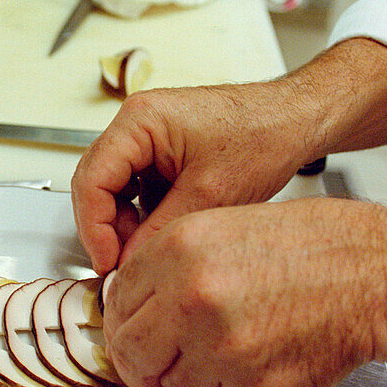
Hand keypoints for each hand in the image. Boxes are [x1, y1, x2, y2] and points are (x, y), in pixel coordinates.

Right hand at [72, 38, 386, 276]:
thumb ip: (161, 232)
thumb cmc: (264, 135)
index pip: (89, 180)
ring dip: (126, 225)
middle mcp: (136, 124)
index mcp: (139, 121)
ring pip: (113, 191)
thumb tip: (129, 267)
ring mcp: (147, 138)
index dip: (93, 229)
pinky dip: (144, 216)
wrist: (297, 120)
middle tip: (123, 267)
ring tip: (151, 250)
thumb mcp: (210, 195)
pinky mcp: (161, 152)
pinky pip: (136, 189)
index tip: (107, 263)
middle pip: (95, 185)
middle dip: (107, 230)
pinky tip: (166, 232)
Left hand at [102, 197, 386, 386]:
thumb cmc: (307, 247)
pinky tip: (254, 356)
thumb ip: (165, 264)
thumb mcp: (219, 227)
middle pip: (130, 354)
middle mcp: (193, 300)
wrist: (369, 274)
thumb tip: (128, 301)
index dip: (119, 322)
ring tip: (226, 345)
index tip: (128, 330)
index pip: (114, 305)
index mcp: (179, 252)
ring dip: (190, 375)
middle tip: (156, 357)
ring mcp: (222, 349)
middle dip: (140, 360)